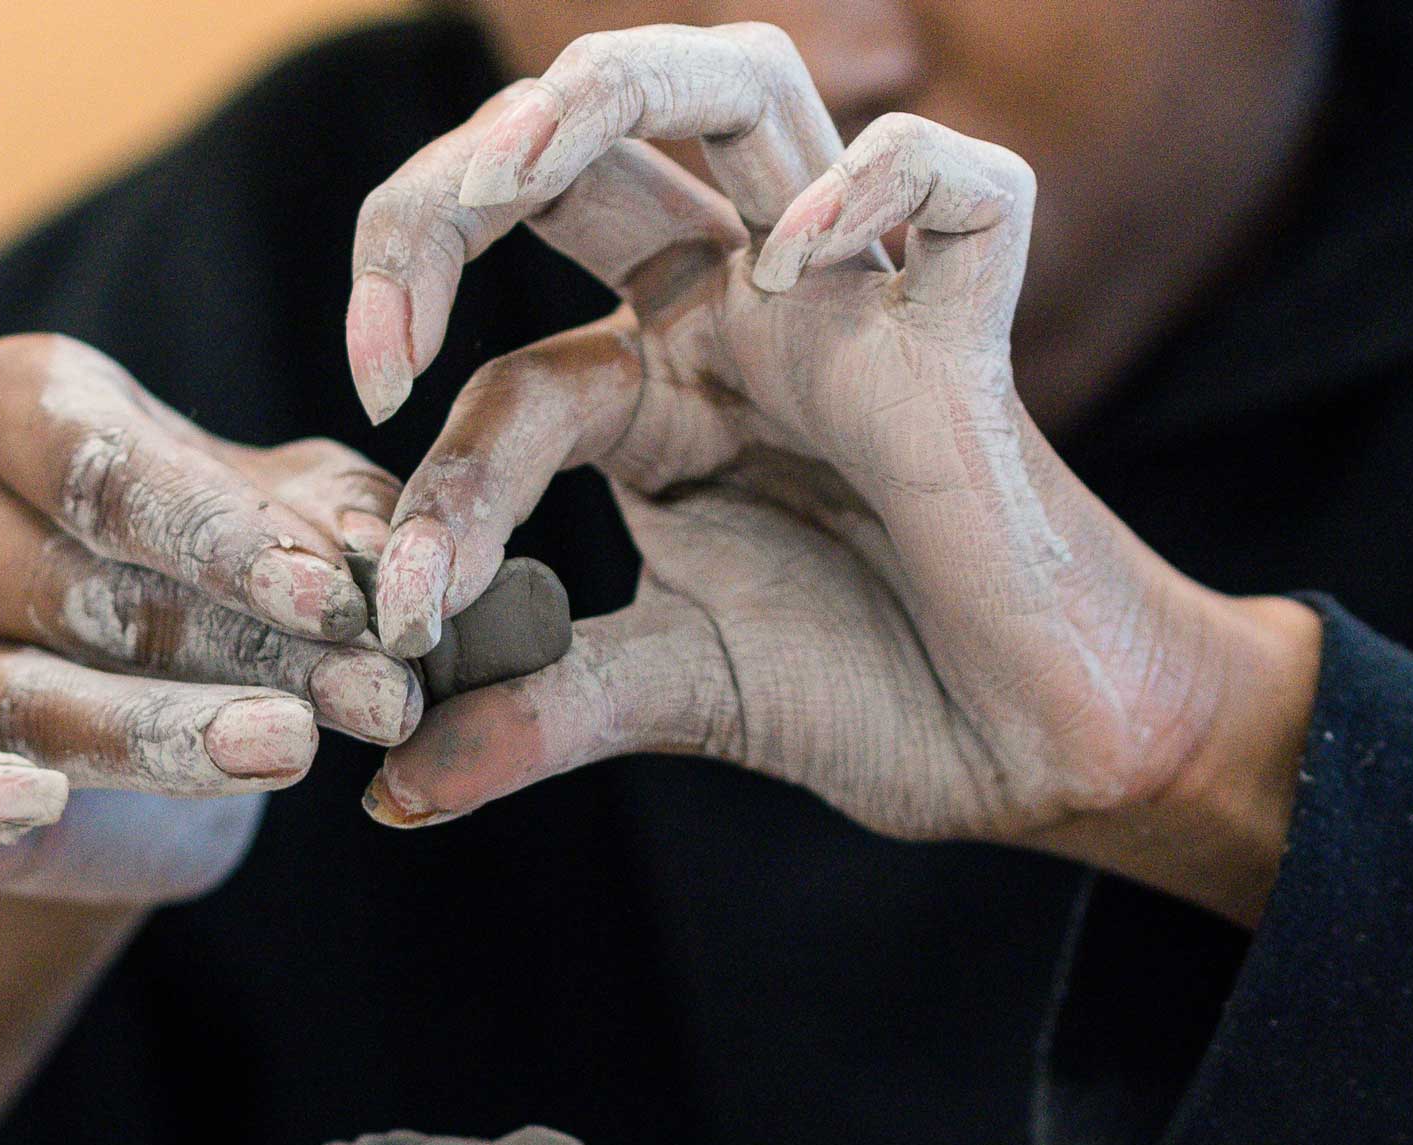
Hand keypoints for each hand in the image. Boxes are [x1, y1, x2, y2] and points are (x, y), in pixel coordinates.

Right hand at [0, 335, 425, 903]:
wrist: (143, 773)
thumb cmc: (226, 605)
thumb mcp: (305, 543)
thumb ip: (349, 540)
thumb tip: (399, 573)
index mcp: (6, 409)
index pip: (106, 468)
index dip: (223, 535)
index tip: (339, 598)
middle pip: (81, 589)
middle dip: (244, 647)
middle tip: (378, 697)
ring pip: (24, 701)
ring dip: (165, 733)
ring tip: (291, 749)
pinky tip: (34, 804)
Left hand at [345, 24, 1318, 921]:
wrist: (1029, 756)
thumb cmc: (874, 691)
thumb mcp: (665, 696)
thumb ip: (529, 714)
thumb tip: (391, 795)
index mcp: (658, 383)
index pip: (506, 370)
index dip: (433, 477)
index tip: (402, 605)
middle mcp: (739, 311)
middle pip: (588, 145)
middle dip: (452, 186)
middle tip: (382, 329)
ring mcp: (849, 304)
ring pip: (744, 82)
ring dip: (610, 92)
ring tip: (510, 173)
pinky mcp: (967, 340)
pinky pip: (960, 189)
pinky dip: (879, 183)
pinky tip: (795, 255)